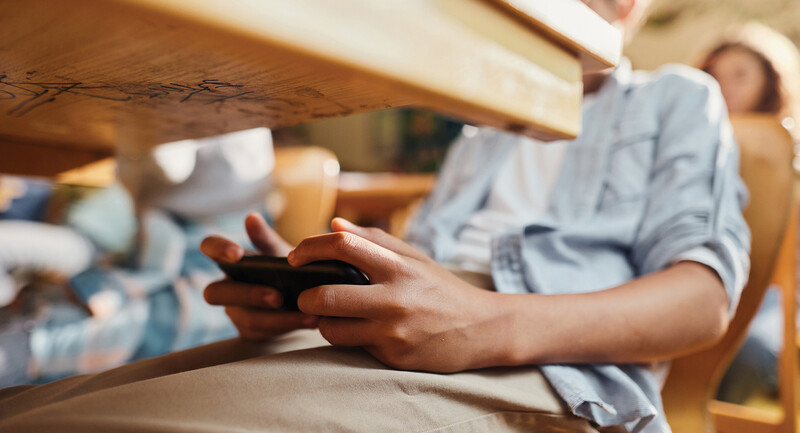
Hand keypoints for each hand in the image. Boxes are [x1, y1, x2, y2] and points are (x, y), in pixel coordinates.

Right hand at [200, 213, 318, 339]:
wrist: (308, 297)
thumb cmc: (288, 268)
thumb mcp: (281, 253)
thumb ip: (266, 239)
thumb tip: (251, 218)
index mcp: (231, 260)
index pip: (209, 247)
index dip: (216, 249)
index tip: (236, 254)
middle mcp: (226, 286)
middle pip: (216, 293)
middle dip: (248, 294)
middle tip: (277, 297)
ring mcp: (235, 311)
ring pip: (245, 318)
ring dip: (276, 317)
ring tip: (307, 312)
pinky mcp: (249, 332)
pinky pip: (263, 332)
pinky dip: (289, 325)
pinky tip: (311, 320)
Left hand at [290, 218, 510, 372]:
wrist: (482, 328)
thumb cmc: (442, 289)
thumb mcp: (414, 258)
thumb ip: (374, 240)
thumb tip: (334, 225)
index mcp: (398, 267)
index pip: (343, 246)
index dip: (310, 248)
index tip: (295, 256)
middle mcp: (394, 298)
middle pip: (326, 295)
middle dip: (306, 296)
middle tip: (306, 295)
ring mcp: (393, 331)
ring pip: (332, 329)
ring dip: (324, 322)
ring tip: (334, 316)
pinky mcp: (394, 356)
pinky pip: (355, 348)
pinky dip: (351, 339)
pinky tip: (364, 332)